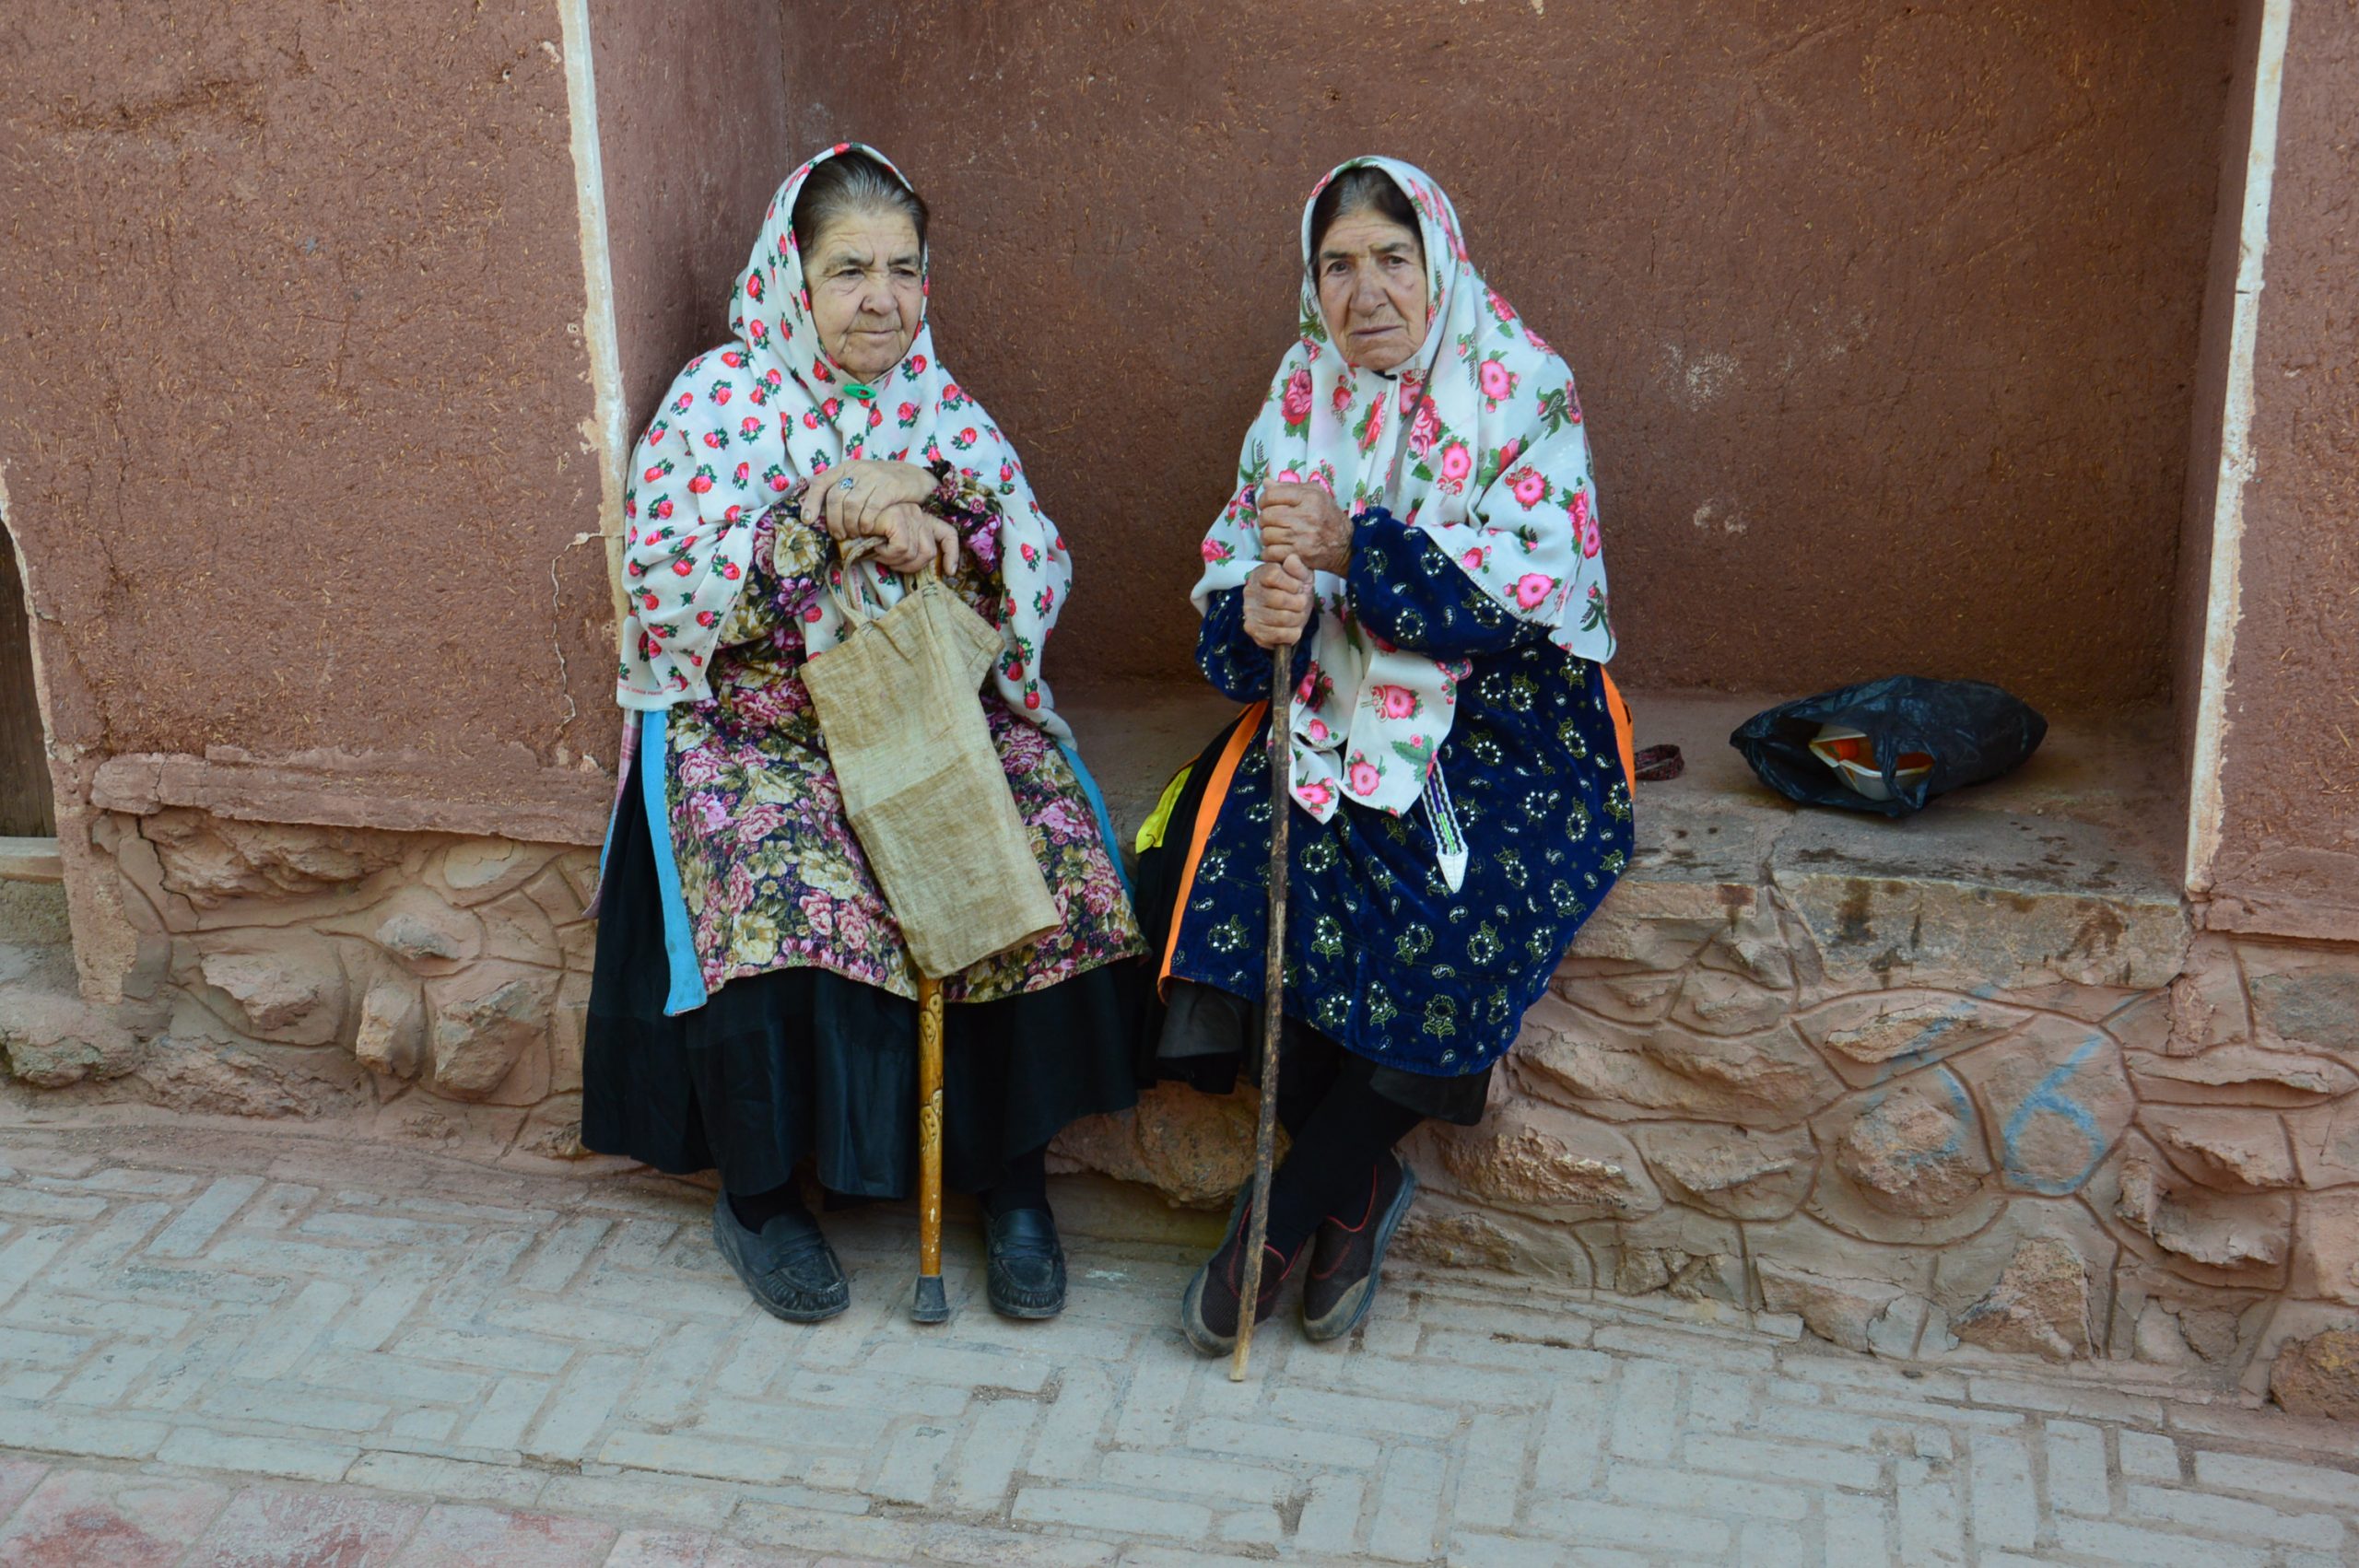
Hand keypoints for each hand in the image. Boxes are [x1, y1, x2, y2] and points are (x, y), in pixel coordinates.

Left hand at [819, 459, 935, 541]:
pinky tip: (867, 530)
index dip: (811, 503)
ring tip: (853, 535)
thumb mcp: (859, 480)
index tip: (808, 521)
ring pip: (851, 505)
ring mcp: (874, 477)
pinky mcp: (889, 487)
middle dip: (833, 521)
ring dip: (849, 524)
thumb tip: (813, 506)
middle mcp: (857, 470)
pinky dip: (866, 523)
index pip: (821, 483)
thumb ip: (840, 488)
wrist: (914, 477)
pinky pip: (871, 508)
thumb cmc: (882, 484)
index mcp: (846, 468)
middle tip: (839, 535)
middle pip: (835, 498)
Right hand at [868, 503, 959, 575]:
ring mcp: (909, 513)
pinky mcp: (898, 516)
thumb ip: (904, 552)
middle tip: (887, 561)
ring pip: (914, 553)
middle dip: (908, 566)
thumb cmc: (860, 536)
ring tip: (878, 551)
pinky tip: (875, 546)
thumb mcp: (887, 546)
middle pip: (928, 553)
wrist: (840, 522)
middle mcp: (918, 514)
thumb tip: (918, 566)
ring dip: (894, 560)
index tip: (950, 572)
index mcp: (920, 519)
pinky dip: (887, 554)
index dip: (952, 554)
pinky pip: (902, 547)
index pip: (947, 535)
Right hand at [1242, 554, 1314, 649]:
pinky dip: (1291, 634)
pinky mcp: (1253, 630)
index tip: (1299, 587)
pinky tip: (1293, 628)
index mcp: (1260, 574)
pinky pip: (1277, 635)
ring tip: (1298, 615)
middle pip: (1278, 599)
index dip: (1292, 583)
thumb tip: (1292, 558)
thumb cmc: (1295, 591)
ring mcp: (1249, 612)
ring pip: (1280, 618)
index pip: (1274, 575)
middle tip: (1301, 603)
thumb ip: (1298, 567)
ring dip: (1297, 619)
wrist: (1292, 612)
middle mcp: (1250, 592)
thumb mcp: (1302, 575)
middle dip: (1298, 603)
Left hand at [1256, 482, 1350, 574]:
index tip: (1265, 505)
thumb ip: (1289, 487)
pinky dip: (1268, 552)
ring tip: (1274, 536)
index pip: (1272, 495)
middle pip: (1267, 516)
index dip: (1263, 500)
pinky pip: (1271, 552)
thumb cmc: (1328, 516)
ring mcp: (1303, 537)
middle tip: (1270, 522)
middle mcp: (1306, 516)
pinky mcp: (1300, 554)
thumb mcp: (1315, 494)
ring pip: (1267, 535)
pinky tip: (1275, 549)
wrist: (1346, 544)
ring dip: (1266, 537)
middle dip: (1264, 519)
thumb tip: (1266, 483)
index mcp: (1309, 497)